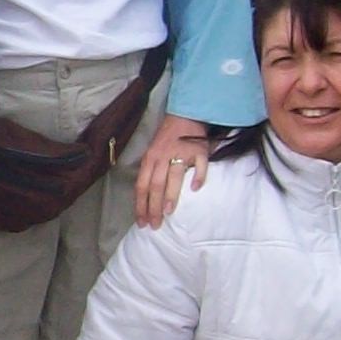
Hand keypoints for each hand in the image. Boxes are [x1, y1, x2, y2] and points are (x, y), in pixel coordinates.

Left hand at [132, 115, 212, 229]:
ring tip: (168, 212)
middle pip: (155, 185)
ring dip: (170, 195)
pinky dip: (198, 177)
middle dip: (153, 207)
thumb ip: (150, 172)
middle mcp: (163, 156)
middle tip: (155, 224)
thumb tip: (146, 198)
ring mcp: (181, 153)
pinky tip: (195, 189)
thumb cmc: (167, 138)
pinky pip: (200, 165)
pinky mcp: (198, 150)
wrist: (185, 115)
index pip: (142, 186)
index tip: (142, 222)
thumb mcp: (152, 153)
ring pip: (173, 176)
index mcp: (150, 159)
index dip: (140, 205)